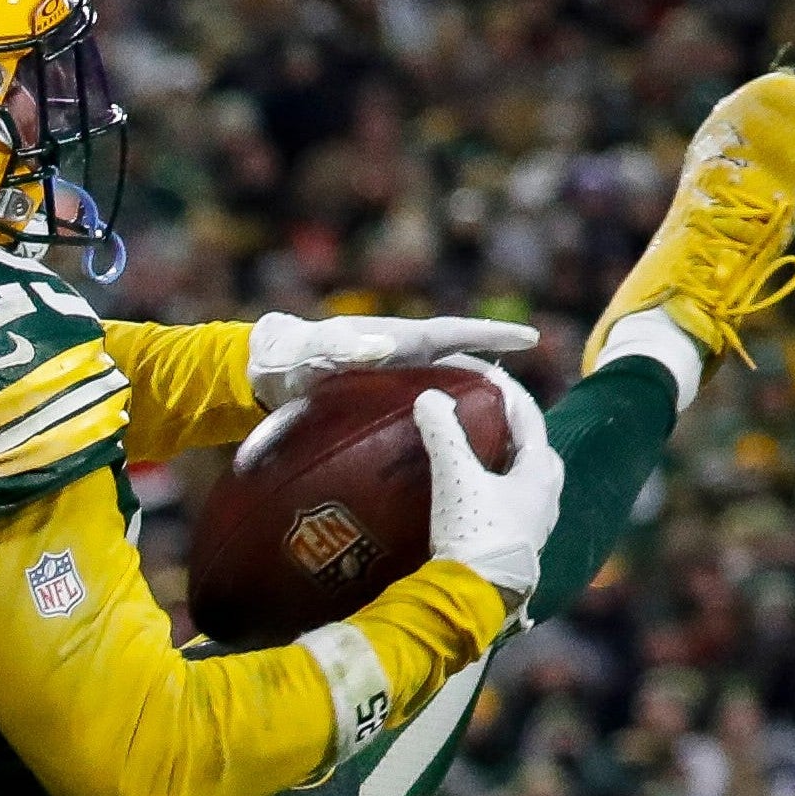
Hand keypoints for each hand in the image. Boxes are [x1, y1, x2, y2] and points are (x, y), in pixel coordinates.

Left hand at [245, 310, 540, 409]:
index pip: (456, 334)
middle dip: (493, 381)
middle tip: (526, 405)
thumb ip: (344, 345)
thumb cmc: (290, 353)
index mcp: (399, 339)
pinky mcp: (379, 403)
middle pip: (459, 367)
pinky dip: (433, 432)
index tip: (530, 338)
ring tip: (500, 435)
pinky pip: (416, 417)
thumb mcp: (315, 347)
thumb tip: (386, 343)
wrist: (264, 369)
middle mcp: (403, 357)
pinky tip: (443, 461)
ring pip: (441, 394)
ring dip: (468, 408)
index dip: (494, 335)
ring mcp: (393, 381)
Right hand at [416, 369, 563, 603]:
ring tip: (478, 454)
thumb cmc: (476, 532)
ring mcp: (534, 526)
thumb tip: (429, 396)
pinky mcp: (516, 547)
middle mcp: (547, 498)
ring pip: (526, 481)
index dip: (506, 390)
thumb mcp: (456, 477)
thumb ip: (443, 434)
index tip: (483, 372)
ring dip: (506, 462)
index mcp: (540, 473)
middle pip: (535, 450)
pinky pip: (512, 506)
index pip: (529, 417)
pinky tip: (473, 496)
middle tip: (486, 413)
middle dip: (514, 429)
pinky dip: (495, 490)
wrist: (476, 597)